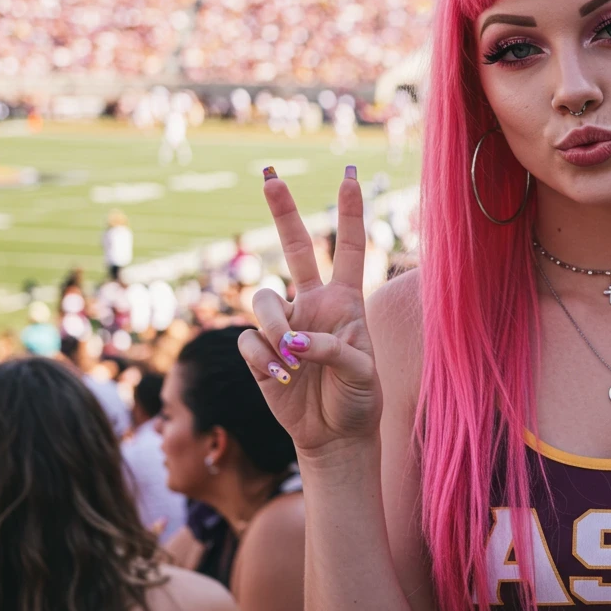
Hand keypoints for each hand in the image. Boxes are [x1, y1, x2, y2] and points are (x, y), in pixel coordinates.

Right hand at [237, 167, 381, 457]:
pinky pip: (248, 340)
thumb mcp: (361, 373)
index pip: (350, 249)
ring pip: (262, 300)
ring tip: (290, 358)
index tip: (350, 178)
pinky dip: (262, 359)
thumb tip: (292, 339)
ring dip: (273, 326)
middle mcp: (312, 304)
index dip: (350, 214)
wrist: (334, 436)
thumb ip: (332, 349)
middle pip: (295, 248)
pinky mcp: (260, 350)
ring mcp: (284, 325)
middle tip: (270, 175)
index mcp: (346, 301)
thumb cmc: (358, 399)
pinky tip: (281, 379)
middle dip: (283, 211)